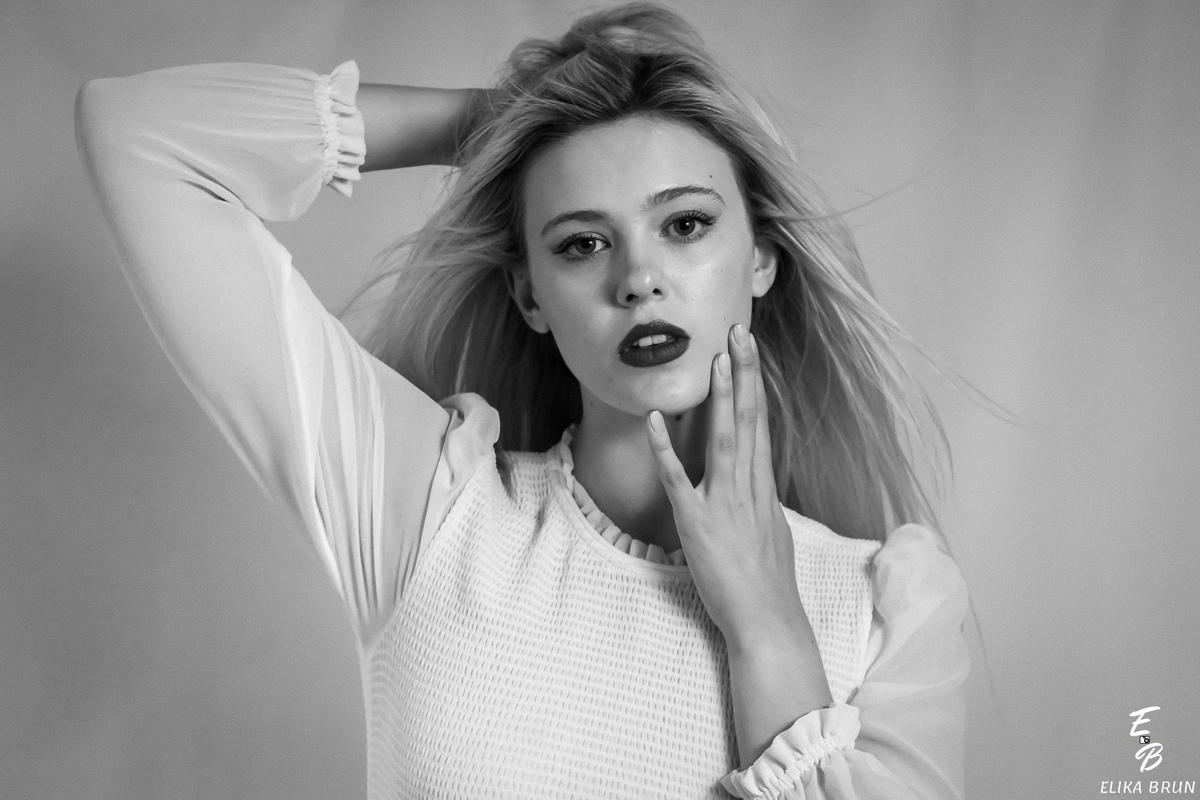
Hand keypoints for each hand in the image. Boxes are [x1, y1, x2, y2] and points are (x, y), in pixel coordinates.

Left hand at [644, 323, 807, 652]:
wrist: (768, 621)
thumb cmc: (768, 586)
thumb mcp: (771, 535)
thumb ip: (761, 504)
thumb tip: (758, 485)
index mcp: (763, 488)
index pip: (761, 424)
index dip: (754, 385)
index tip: (749, 351)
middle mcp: (748, 488)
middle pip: (749, 420)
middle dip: (744, 374)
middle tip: (738, 332)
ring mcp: (724, 503)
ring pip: (725, 440)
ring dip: (720, 398)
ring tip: (715, 360)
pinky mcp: (697, 523)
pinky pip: (678, 478)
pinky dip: (666, 447)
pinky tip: (656, 418)